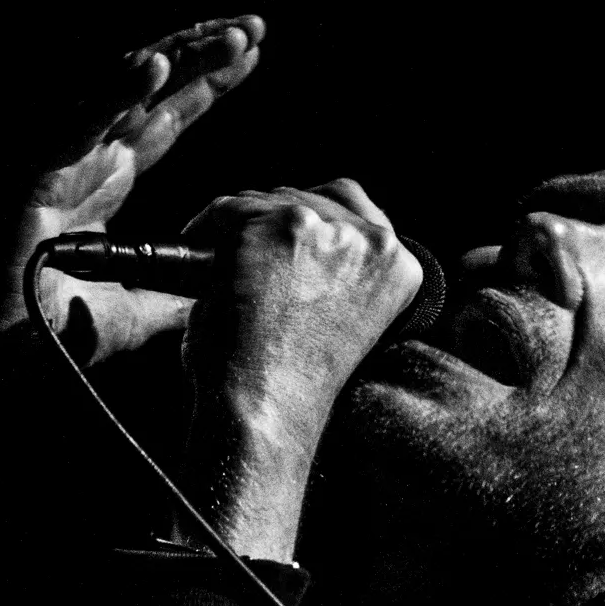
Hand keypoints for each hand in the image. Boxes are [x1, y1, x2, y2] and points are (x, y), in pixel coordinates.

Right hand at [0, 15, 266, 362]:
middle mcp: (85, 159)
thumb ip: (177, 297)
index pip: (165, 117)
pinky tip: (158, 65)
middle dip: (201, 53)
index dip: (206, 83)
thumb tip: (222, 299)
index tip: (251, 52)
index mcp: (105, 179)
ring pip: (122, 91)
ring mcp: (61, 161)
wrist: (3, 360)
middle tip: (254, 27)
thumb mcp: (139, 311)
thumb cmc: (54, 330)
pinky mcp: (35, 175)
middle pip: (150, 90)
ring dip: (177, 57)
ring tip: (231, 36)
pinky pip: (80, 123)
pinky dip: (117, 91)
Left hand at [173, 180, 423, 561]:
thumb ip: (340, 266)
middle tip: (245, 261)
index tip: (288, 243)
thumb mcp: (346, 316)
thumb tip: (299, 221)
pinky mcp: (273, 226)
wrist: (267, 408)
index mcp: (401, 266)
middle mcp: (371, 240)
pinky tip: (202, 263)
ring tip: (225, 270)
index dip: (316, 223)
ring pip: (269, 200)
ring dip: (242, 228)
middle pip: (310, 197)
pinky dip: (207, 230)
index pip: (357, 210)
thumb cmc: (297, 381)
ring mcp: (321, 228)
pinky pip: (229, 208)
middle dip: (274, 224)